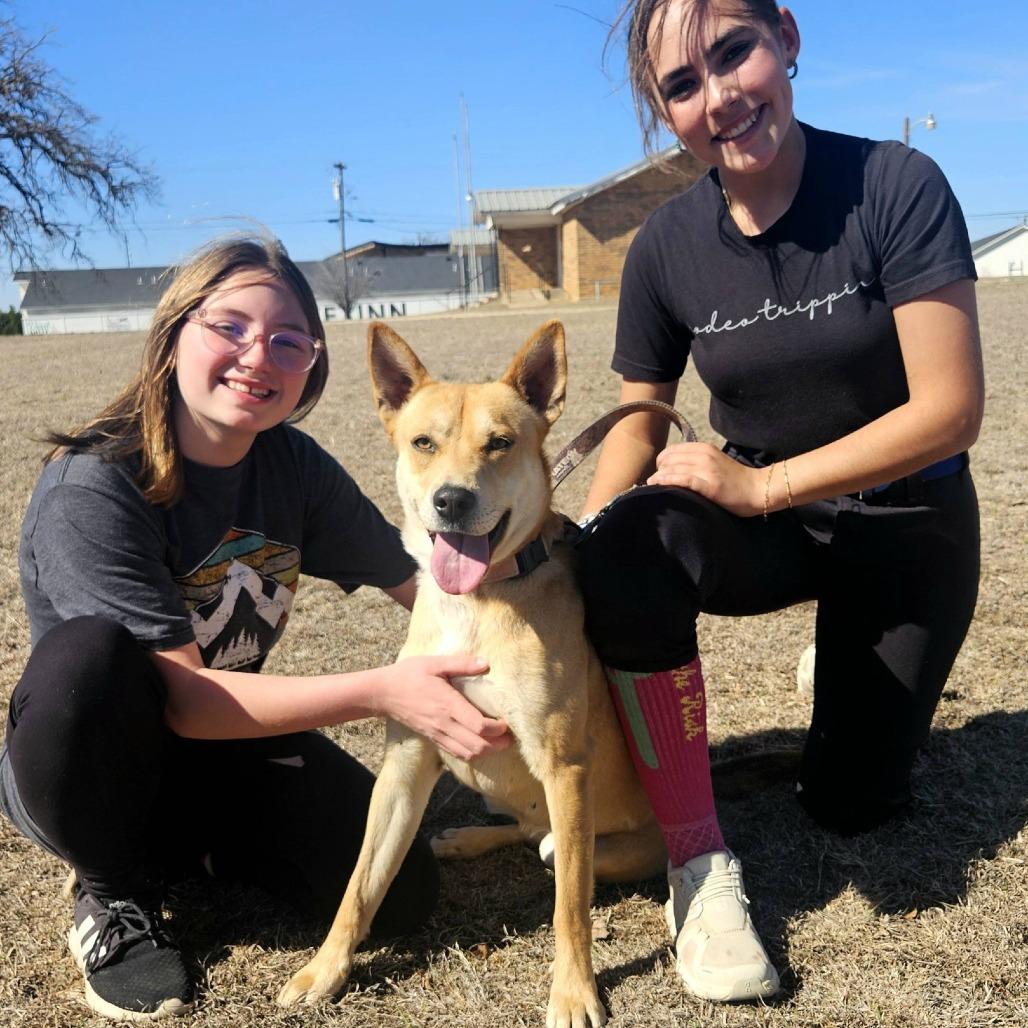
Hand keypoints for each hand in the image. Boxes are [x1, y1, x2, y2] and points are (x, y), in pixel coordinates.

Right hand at [374, 654, 511, 760]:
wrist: (383, 693)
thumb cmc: (409, 674)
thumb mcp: (434, 663)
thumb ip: (461, 664)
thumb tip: (486, 663)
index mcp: (448, 705)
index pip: (478, 726)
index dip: (497, 729)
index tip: (506, 722)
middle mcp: (444, 723)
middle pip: (477, 746)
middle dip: (498, 744)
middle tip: (509, 736)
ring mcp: (438, 733)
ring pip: (468, 753)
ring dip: (487, 751)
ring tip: (499, 742)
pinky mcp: (433, 738)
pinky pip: (456, 753)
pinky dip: (472, 753)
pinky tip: (480, 745)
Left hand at [647, 441, 764, 516]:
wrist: (758, 489)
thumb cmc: (735, 479)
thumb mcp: (714, 462)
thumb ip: (696, 461)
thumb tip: (674, 467)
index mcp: (703, 448)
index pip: (671, 450)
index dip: (661, 461)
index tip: (658, 472)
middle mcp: (703, 455)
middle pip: (668, 459)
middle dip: (657, 470)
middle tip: (655, 482)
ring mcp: (707, 469)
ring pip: (672, 468)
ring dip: (658, 477)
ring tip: (652, 486)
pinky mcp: (710, 485)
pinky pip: (682, 480)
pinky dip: (667, 481)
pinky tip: (658, 485)